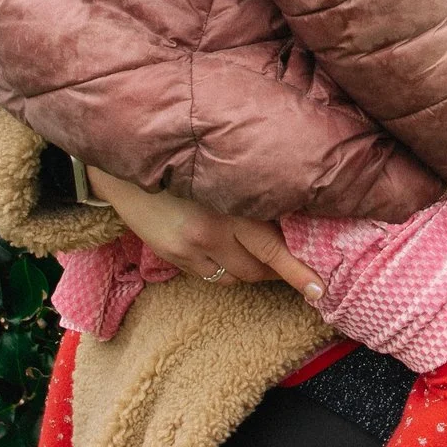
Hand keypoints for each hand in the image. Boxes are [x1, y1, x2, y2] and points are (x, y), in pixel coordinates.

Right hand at [84, 167, 323, 303]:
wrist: (127, 166)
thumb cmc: (185, 157)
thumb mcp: (223, 171)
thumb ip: (254, 189)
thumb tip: (291, 206)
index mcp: (229, 209)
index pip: (273, 249)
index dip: (298, 270)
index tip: (319, 289)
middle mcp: (209, 235)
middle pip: (256, 269)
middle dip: (280, 272)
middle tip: (299, 266)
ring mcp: (188, 250)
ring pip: (235, 277)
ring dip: (254, 272)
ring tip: (266, 258)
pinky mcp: (172, 257)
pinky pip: (210, 276)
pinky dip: (228, 271)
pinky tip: (232, 255)